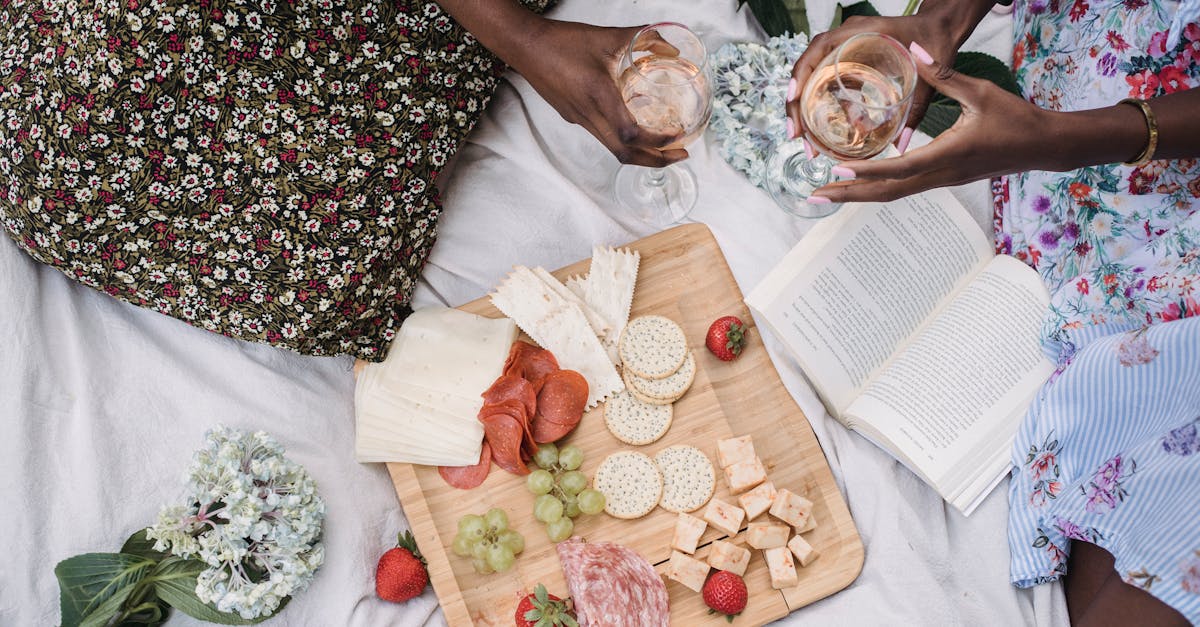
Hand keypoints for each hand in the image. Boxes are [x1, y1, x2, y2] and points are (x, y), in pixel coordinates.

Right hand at [513, 20, 687, 166]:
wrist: (525, 46)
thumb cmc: (561, 41)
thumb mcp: (608, 36)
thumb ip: (644, 37)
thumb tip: (671, 46)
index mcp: (598, 95)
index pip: (631, 134)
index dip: (657, 141)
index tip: (677, 136)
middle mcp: (588, 115)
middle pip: (624, 154)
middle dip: (655, 160)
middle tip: (680, 154)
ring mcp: (579, 120)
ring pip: (613, 149)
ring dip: (641, 153)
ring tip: (663, 147)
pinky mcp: (573, 118)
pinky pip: (603, 137)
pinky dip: (624, 141)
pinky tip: (635, 128)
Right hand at [786, 11, 977, 152]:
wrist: (941, 27)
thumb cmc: (935, 41)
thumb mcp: (927, 76)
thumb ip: (915, 110)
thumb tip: (902, 146)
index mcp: (859, 33)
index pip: (818, 50)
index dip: (801, 75)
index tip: (794, 100)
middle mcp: (845, 38)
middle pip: (807, 68)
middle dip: (796, 102)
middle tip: (795, 134)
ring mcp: (844, 49)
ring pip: (812, 76)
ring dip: (803, 106)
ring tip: (803, 137)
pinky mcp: (848, 61)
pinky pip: (825, 80)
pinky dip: (819, 103)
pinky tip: (820, 126)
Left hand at [808, 43, 1054, 202]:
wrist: (1043, 146)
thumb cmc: (1015, 118)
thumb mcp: (979, 92)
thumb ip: (943, 74)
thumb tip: (915, 52)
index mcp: (946, 155)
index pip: (898, 169)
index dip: (865, 171)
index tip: (836, 170)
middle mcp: (940, 175)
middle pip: (886, 193)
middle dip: (849, 196)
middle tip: (815, 196)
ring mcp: (941, 181)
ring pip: (893, 194)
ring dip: (859, 195)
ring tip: (827, 194)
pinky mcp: (944, 179)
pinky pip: (904, 188)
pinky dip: (878, 188)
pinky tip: (861, 183)